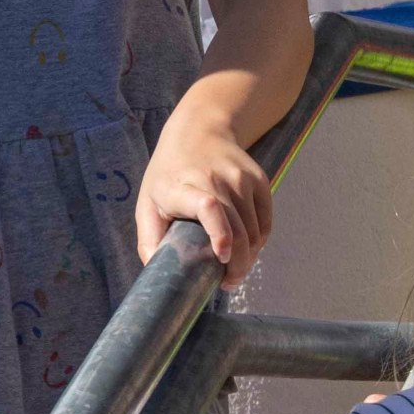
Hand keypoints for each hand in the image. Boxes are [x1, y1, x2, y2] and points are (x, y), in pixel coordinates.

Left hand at [136, 107, 273, 275]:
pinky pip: (265, 224)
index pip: (208, 207)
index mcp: (182, 187)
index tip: (222, 255)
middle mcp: (216, 180)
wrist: (199, 132)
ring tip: (236, 267)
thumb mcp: (148, 203)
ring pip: (255, 233)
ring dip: (249, 256)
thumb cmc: (169, 174)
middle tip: (229, 281)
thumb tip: (159, 276)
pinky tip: (246, 247)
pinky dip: (258, 242)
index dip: (220, 233)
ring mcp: (241, 179)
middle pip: (239, 230)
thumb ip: (150, 239)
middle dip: (238, 265)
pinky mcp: (260, 181)